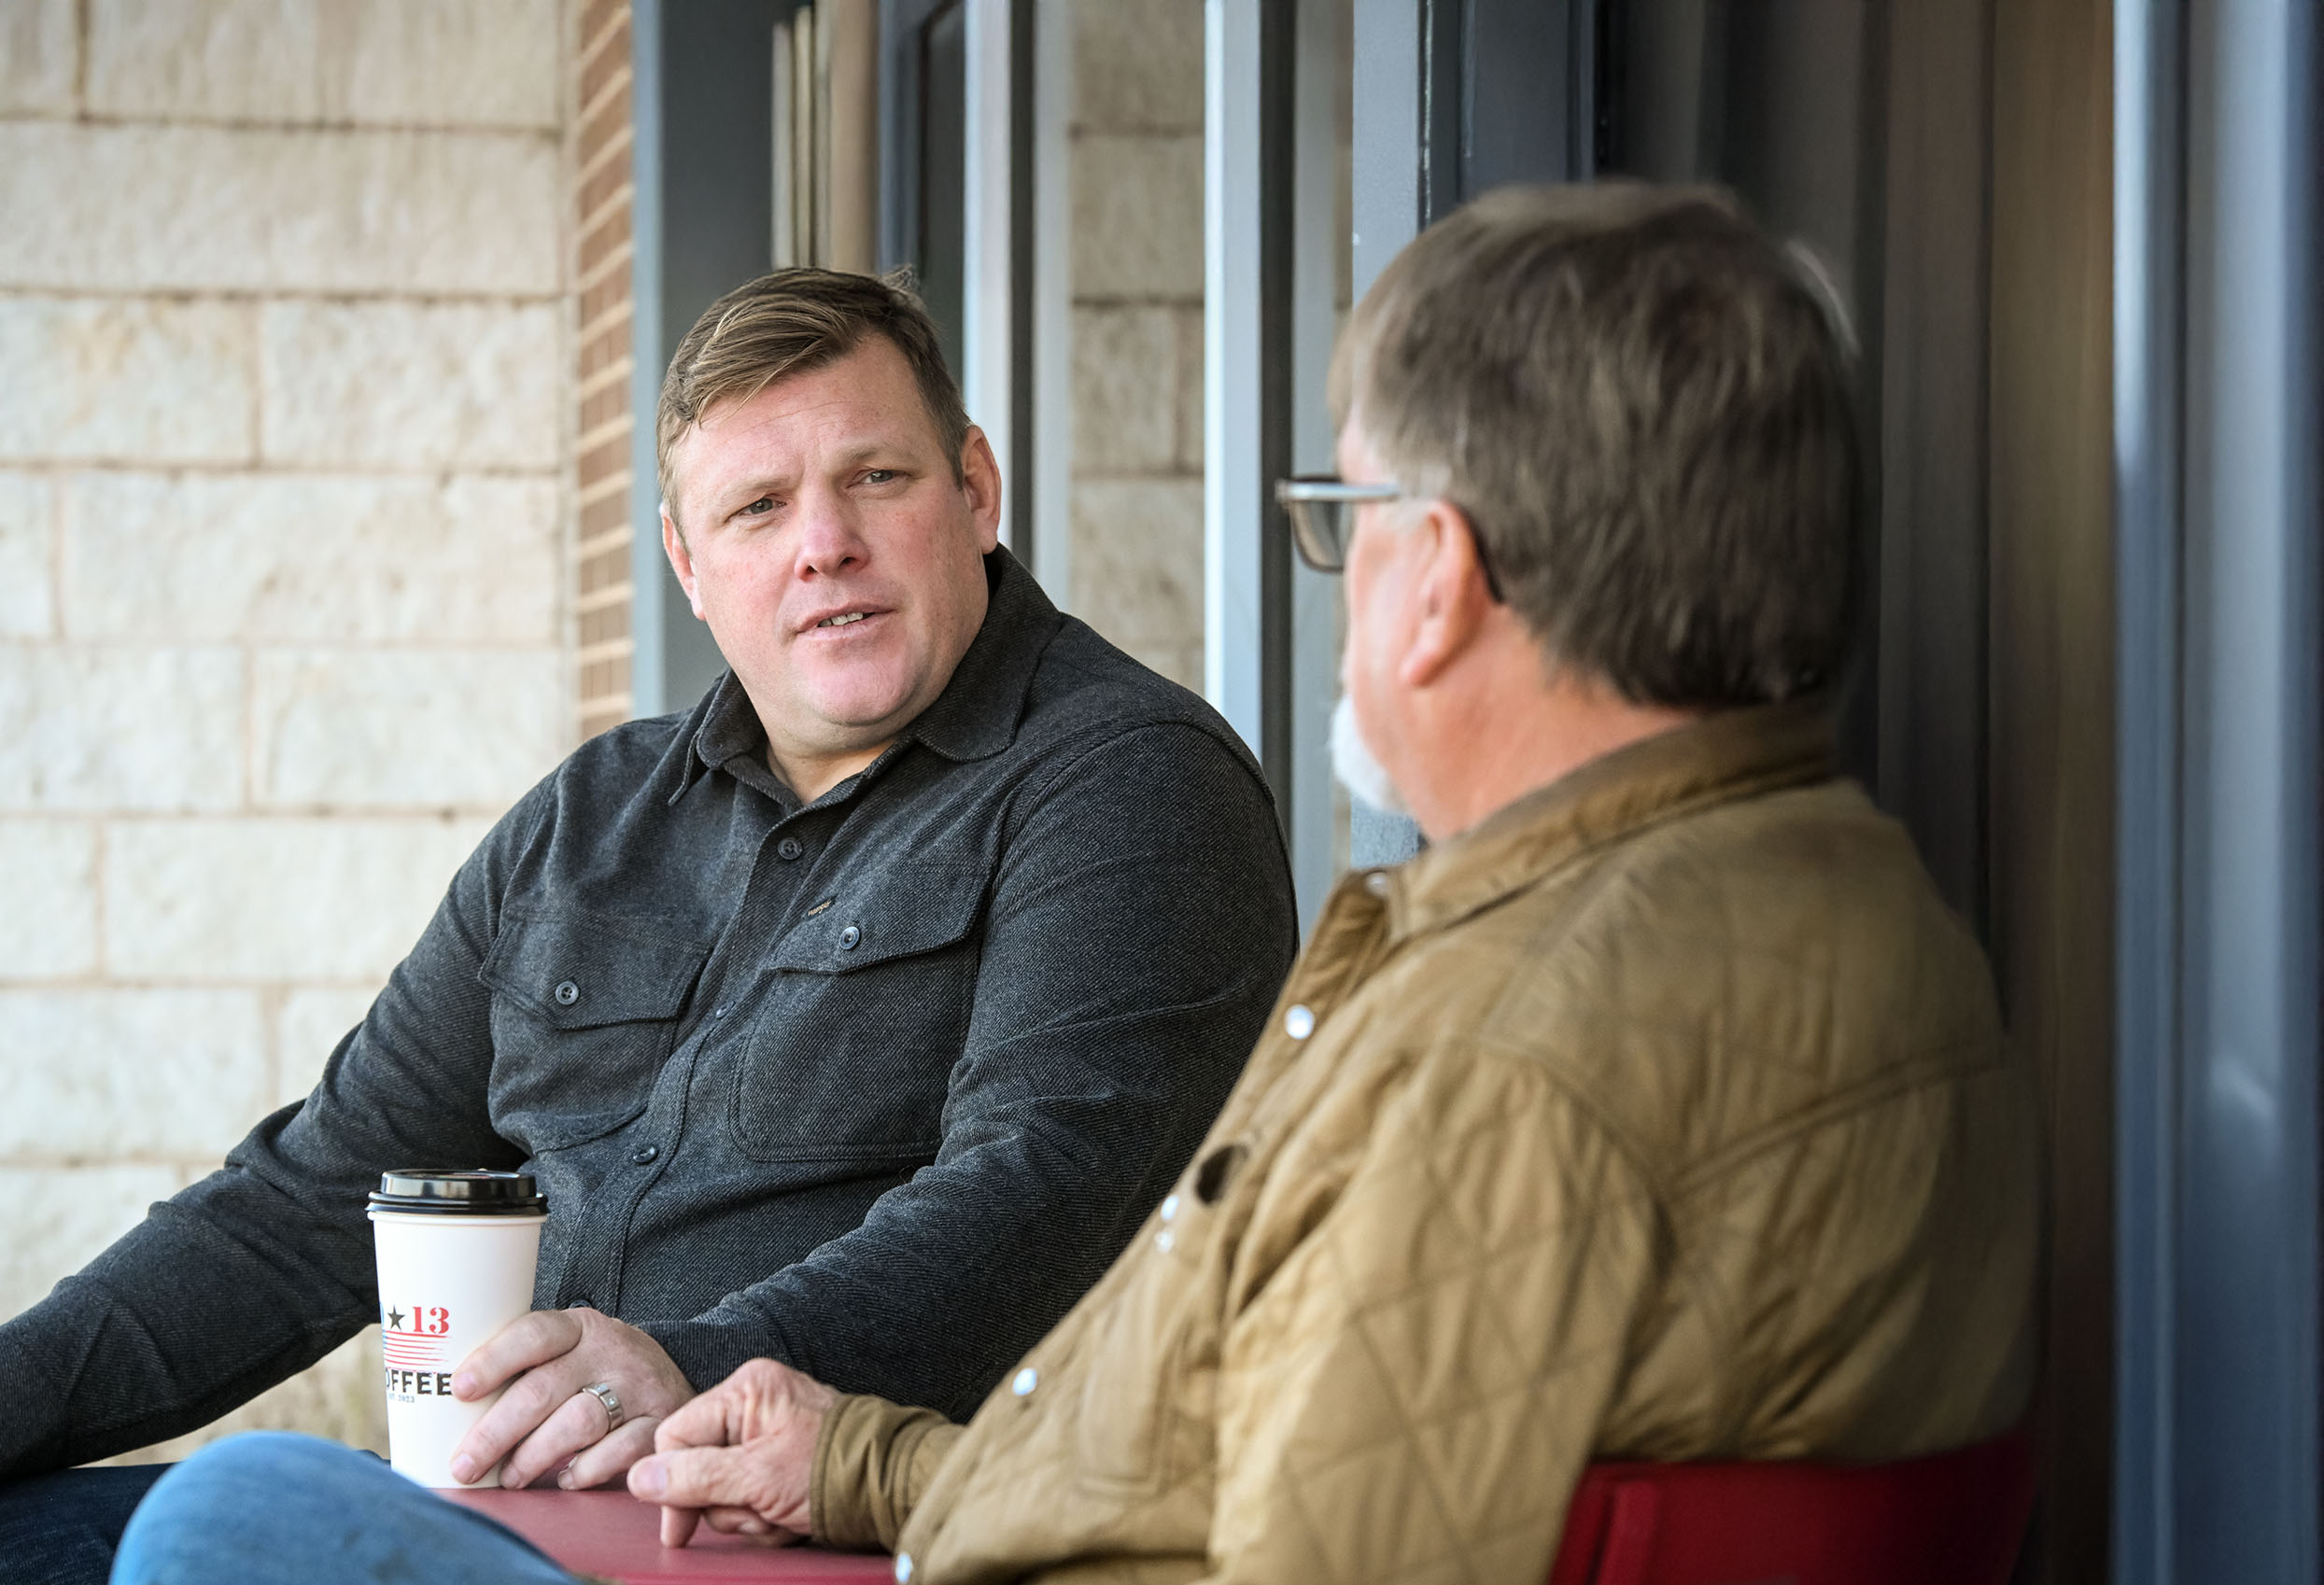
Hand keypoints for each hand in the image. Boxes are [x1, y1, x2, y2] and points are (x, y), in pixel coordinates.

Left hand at [448, 1306, 695, 1489]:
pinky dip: (583, 1470)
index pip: (533, 1334)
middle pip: (543, 1390)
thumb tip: (450, 1414)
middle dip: (495, 1433)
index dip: (494, 1360)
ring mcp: (638, 1386)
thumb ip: (529, 1370)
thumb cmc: (599, 1374)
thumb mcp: (571, 1354)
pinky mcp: (658, 1423)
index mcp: (580, 1327)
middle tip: (465, 1465)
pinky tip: (565, 1478)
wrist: (674, 1383)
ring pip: (576, 1423)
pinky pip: (616, 1452)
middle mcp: (611, 1351)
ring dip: (533, 1457)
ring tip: (510, 1477)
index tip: (460, 1388)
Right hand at [626, 1358, 836, 1547]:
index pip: (677, 1436)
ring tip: (783, 1513)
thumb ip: (696, 1477)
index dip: (672, 1485)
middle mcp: (755, 1404)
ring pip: (725, 1489)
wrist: (893, 1485)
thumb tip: (642, 1478)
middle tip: (761, 1511)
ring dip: (750, 1515)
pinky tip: (791, 1517)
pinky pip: (751, 1494)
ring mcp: (770, 1433)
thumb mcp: (757, 1477)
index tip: (679, 1528)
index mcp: (746, 1391)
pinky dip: (767, 1515)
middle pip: (699, 1468)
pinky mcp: (782, 1460)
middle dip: (727, 1504)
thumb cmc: (834, 1470)